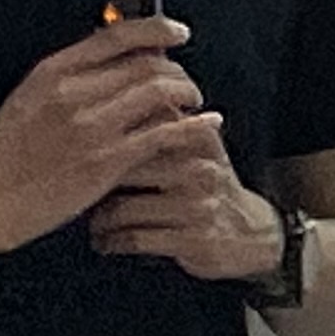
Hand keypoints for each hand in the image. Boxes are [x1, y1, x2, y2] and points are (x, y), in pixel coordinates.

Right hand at [0, 18, 202, 254]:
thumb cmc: (4, 155)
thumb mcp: (28, 97)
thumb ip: (68, 75)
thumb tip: (109, 57)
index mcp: (54, 72)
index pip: (117, 35)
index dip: (157, 29)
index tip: (177, 32)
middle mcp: (75, 93)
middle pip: (147, 62)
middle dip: (177, 69)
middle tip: (185, 81)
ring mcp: (93, 126)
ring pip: (160, 92)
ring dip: (187, 93)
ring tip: (193, 102)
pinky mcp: (107, 160)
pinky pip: (164, 133)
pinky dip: (193, 125)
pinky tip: (207, 124)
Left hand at [88, 113, 284, 285]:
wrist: (252, 233)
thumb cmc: (207, 186)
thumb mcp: (198, 148)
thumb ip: (165, 123)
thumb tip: (114, 94)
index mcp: (199, 137)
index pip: (142, 126)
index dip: (104, 139)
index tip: (83, 152)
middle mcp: (200, 167)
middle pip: (124, 167)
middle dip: (94, 182)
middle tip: (82, 191)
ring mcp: (197, 204)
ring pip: (122, 208)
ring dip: (99, 220)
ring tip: (95, 222)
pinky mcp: (192, 239)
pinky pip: (132, 239)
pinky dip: (110, 242)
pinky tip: (106, 241)